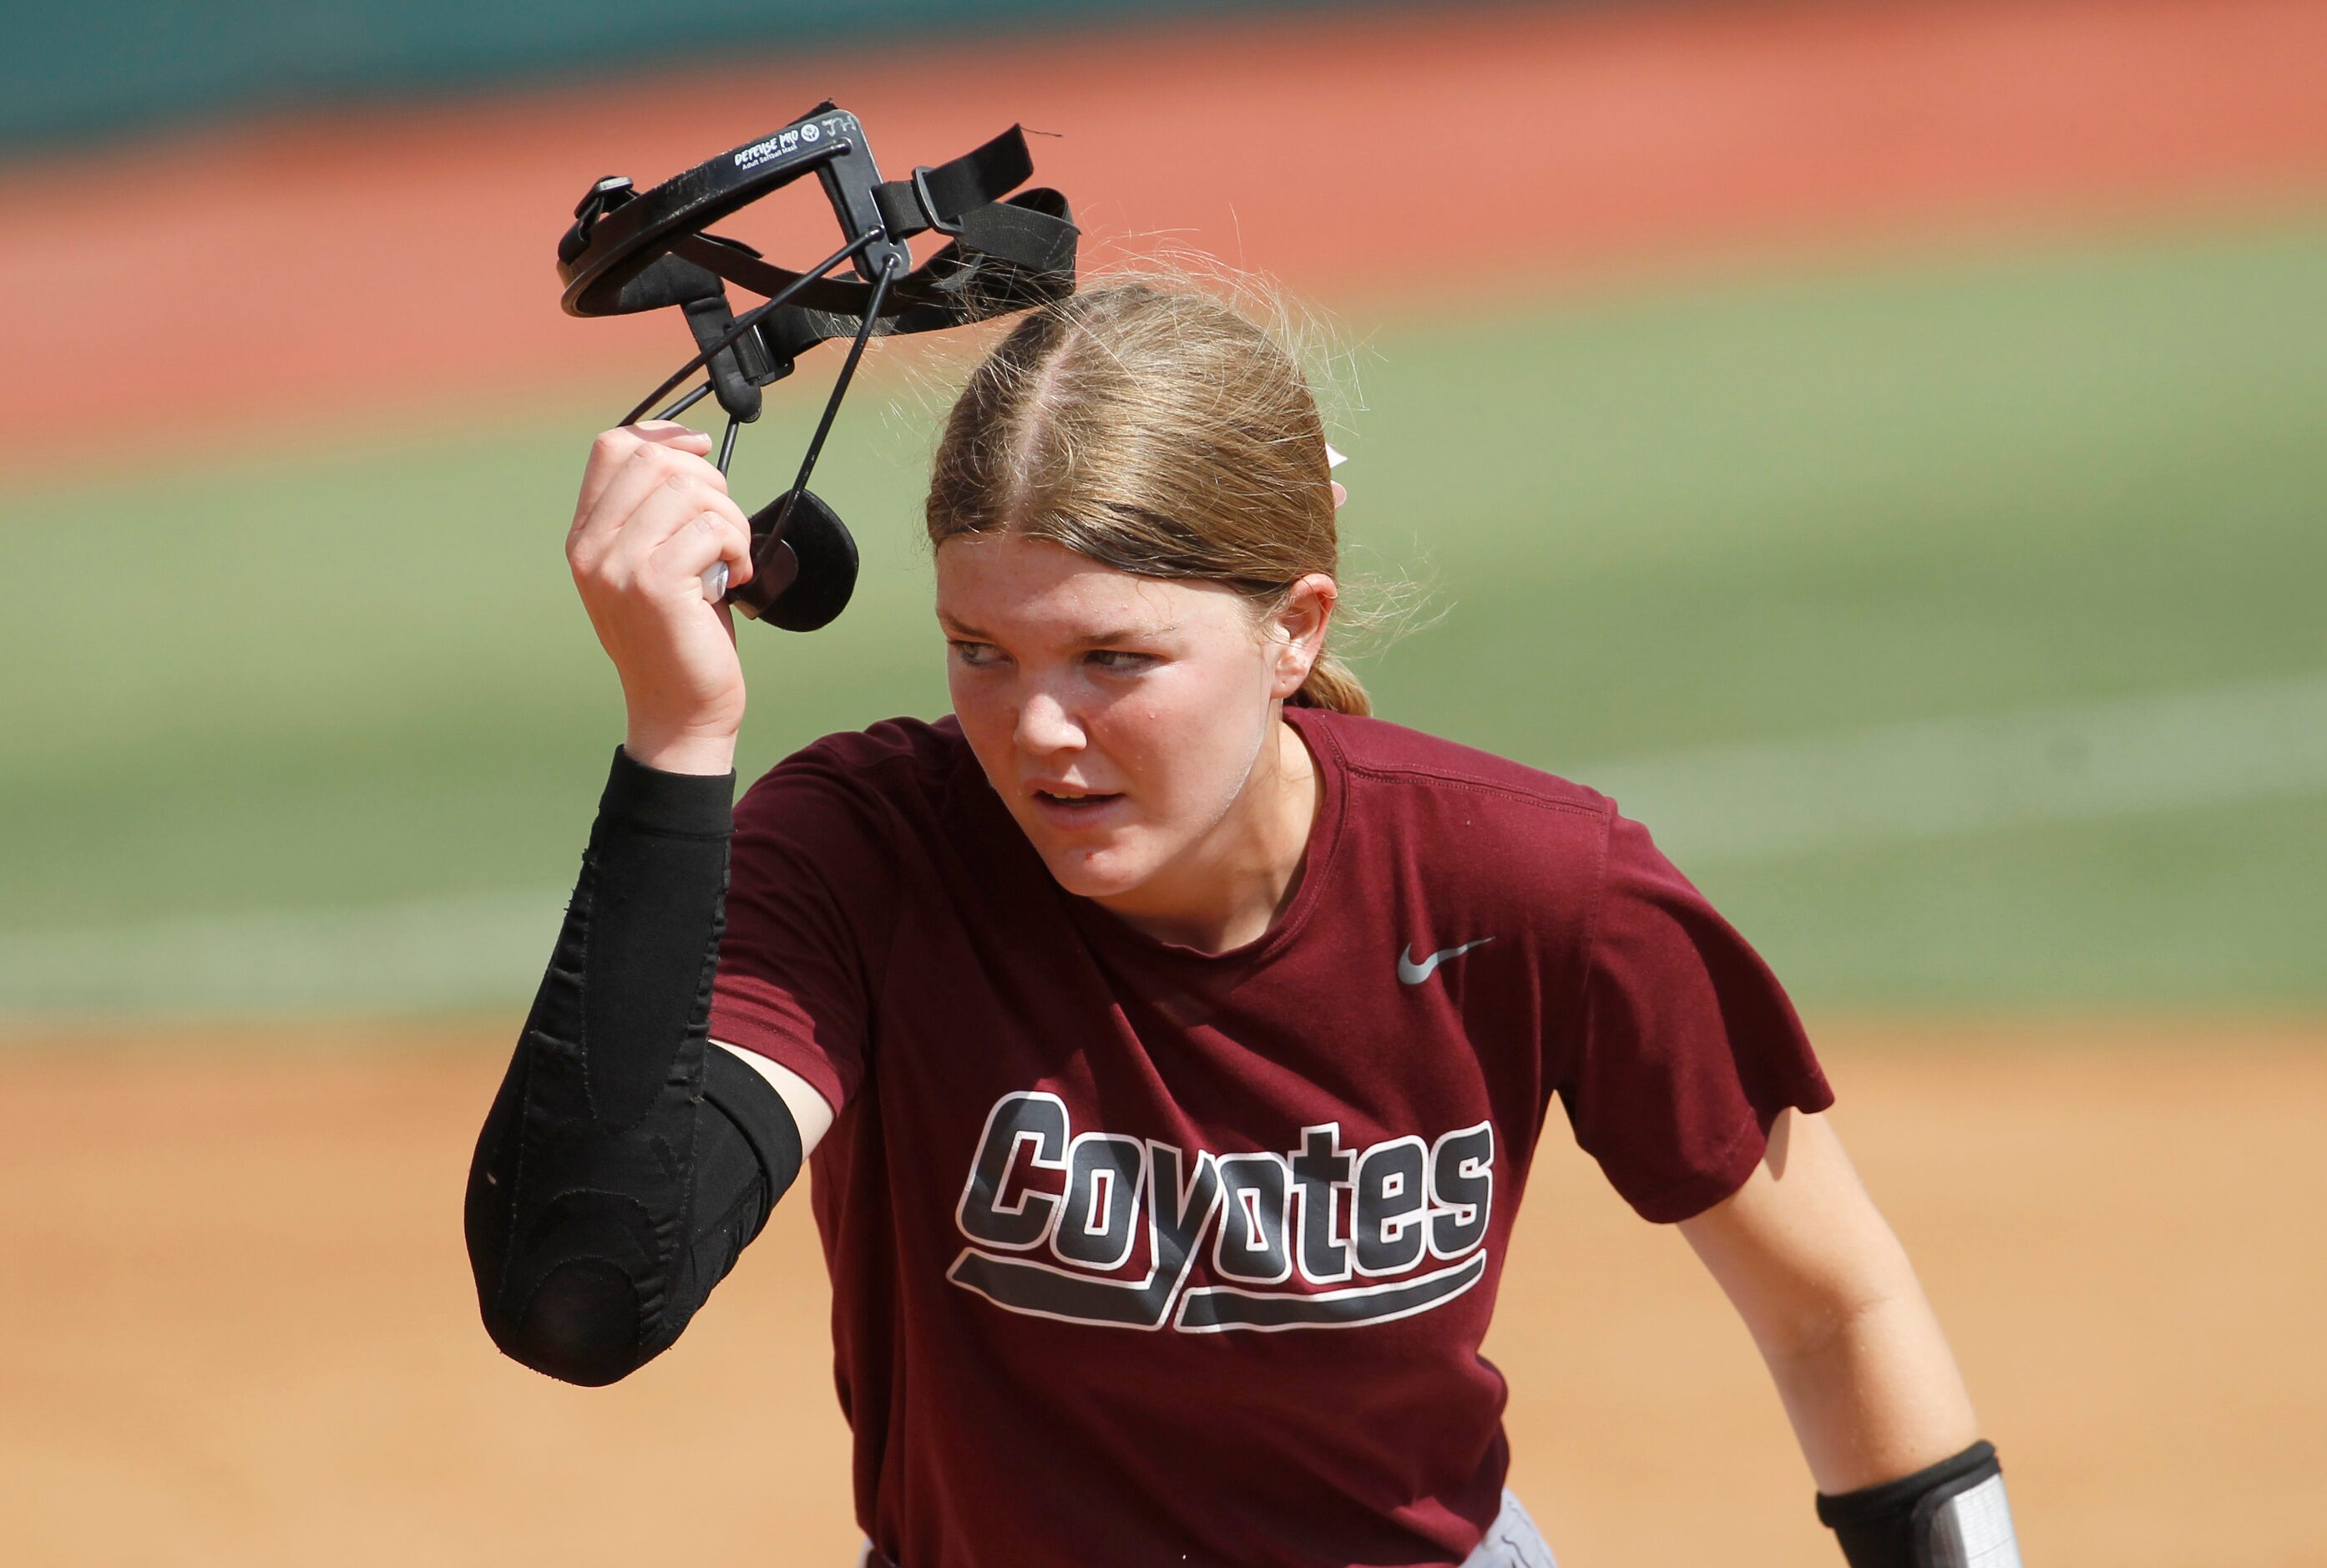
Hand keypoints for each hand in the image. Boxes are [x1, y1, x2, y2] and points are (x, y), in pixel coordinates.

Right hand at [566, 423, 756, 773]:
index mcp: (585, 537)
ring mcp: (619, 566)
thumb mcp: (650, 567)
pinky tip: (737, 577)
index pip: (613, 446)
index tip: (702, 452)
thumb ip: (652, 514)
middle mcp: (592, 548)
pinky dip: (738, 545)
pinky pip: (712, 527)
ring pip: (690, 488)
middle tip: (724, 524)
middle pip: (655, 457)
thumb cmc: (679, 637)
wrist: (678, 712)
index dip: (665, 434)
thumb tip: (689, 446)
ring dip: (729, 517)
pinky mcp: (657, 585)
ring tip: (732, 556)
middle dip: (708, 479)